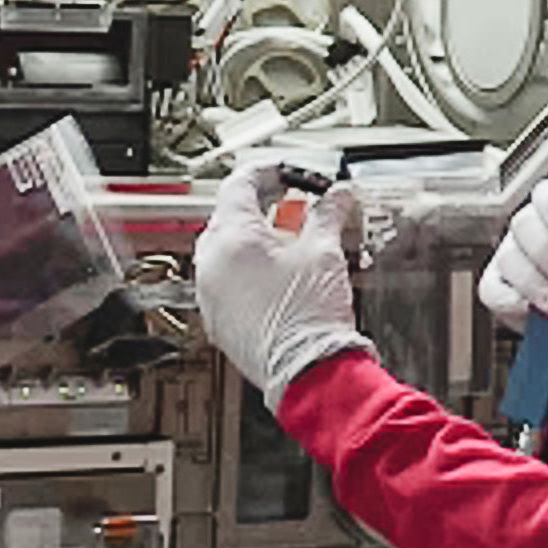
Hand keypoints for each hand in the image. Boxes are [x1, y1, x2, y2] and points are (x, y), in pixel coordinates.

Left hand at [193, 163, 375, 412]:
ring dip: (258, 239)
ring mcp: (210, 294)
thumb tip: (337, 197)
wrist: (308, 375)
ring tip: (294, 241)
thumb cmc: (309, 320)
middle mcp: (211, 264)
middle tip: (297, 206)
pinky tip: (280, 274)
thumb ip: (328, 215)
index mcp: (231, 239)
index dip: (269, 172)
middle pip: (231, 216)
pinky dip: (249, 270)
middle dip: (266, 206)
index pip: (240, 184)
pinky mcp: (218, 319)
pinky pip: (227, 281)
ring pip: (228, 250)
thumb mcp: (324, 253)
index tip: (290, 173)